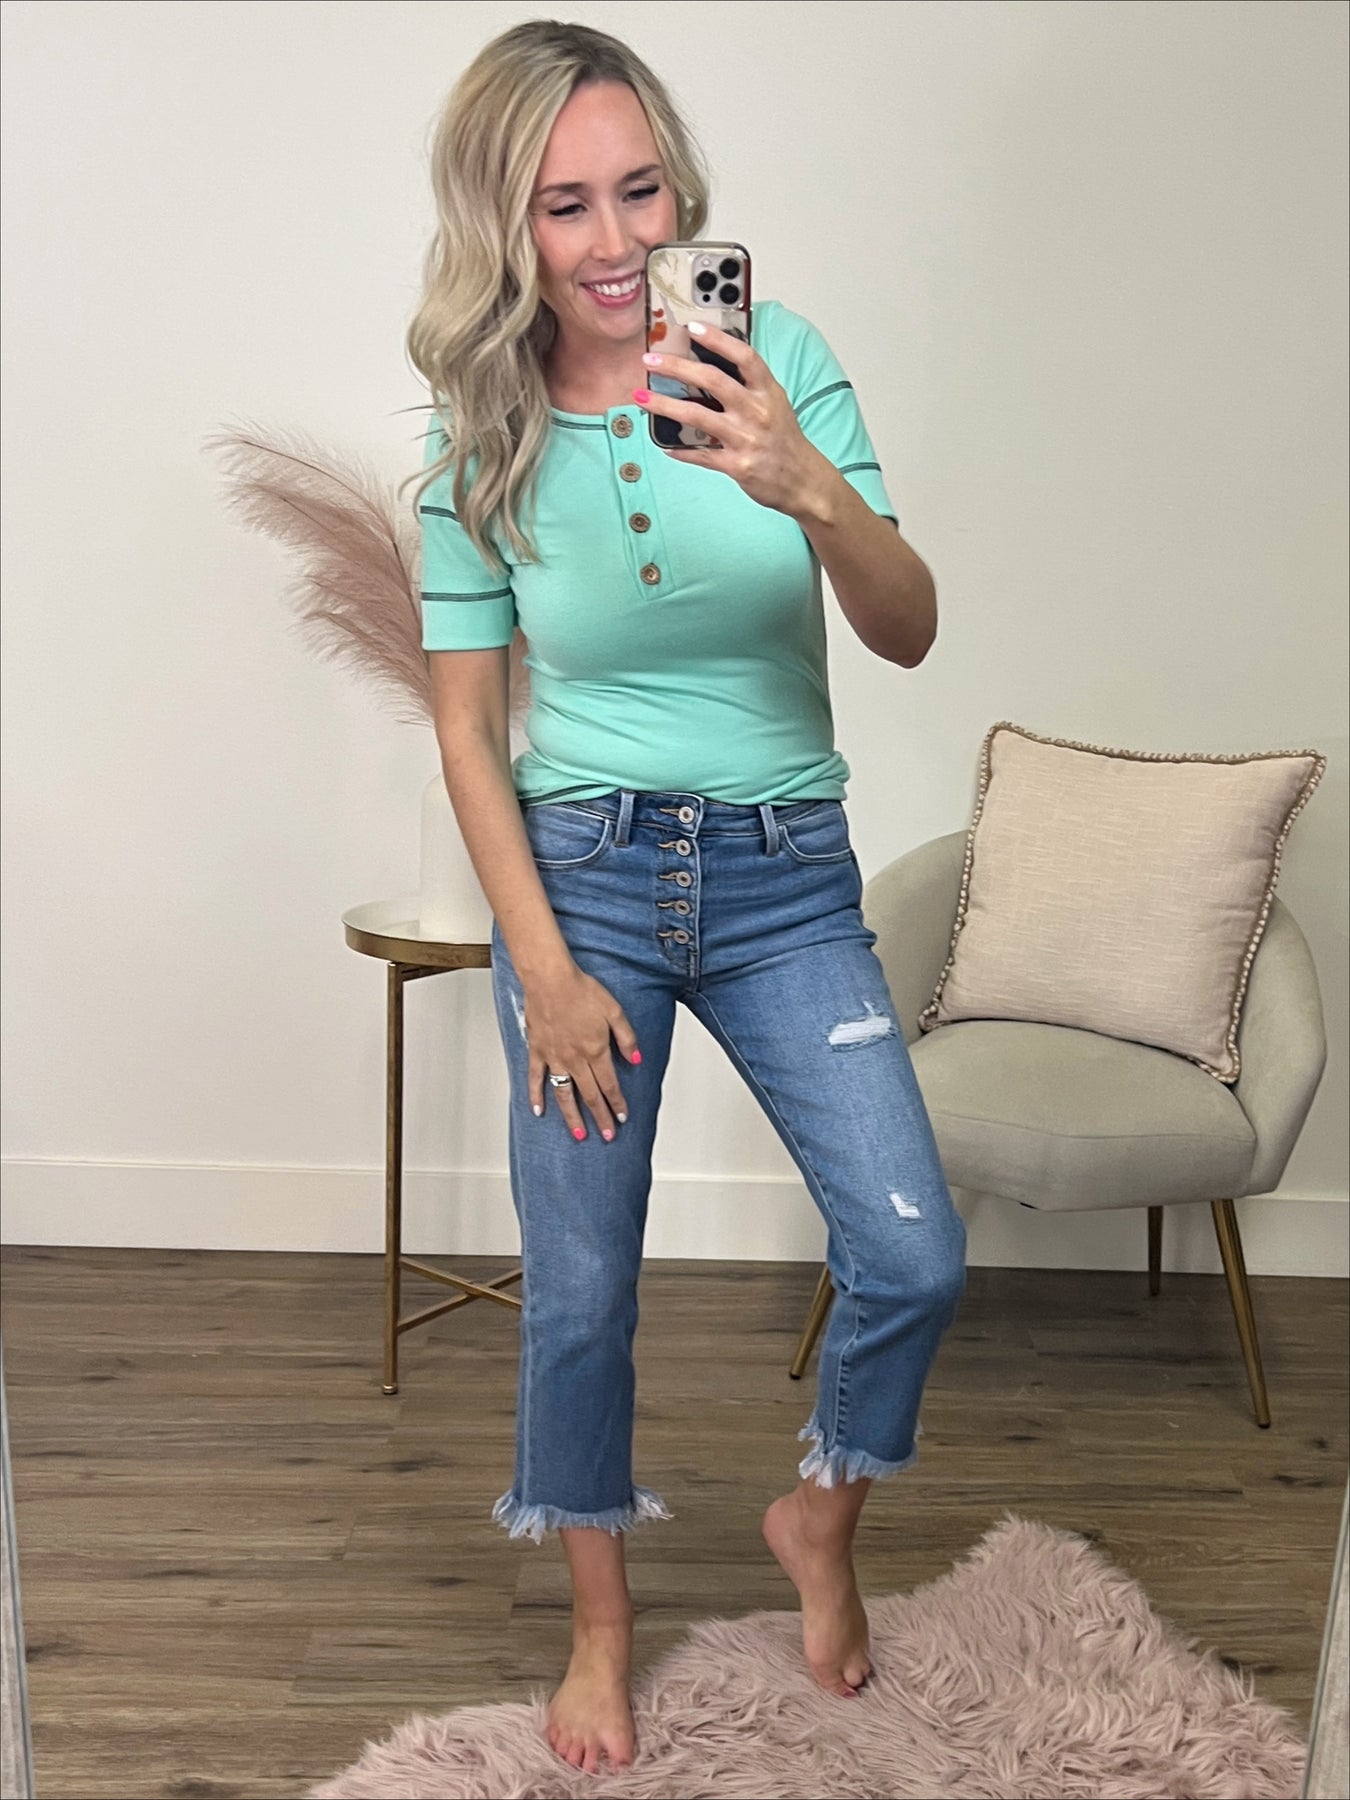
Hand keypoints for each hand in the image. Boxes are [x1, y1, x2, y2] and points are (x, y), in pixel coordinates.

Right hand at [522, 963, 640, 1142]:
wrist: (550, 979)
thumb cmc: (581, 990)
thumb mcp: (614, 1010)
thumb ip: (626, 1038)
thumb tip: (636, 1059)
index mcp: (596, 1050)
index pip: (610, 1085)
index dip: (617, 1103)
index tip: (622, 1118)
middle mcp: (575, 1059)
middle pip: (590, 1095)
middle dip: (601, 1118)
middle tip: (607, 1135)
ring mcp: (554, 1057)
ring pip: (564, 1094)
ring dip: (572, 1117)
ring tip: (579, 1134)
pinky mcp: (537, 1051)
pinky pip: (536, 1079)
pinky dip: (536, 1096)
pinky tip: (539, 1111)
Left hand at [634, 323, 825, 516]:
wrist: (804, 481)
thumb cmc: (784, 440)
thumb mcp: (775, 404)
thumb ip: (748, 386)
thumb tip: (711, 366)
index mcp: (768, 391)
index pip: (744, 357)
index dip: (718, 340)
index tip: (692, 327)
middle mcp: (757, 411)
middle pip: (713, 380)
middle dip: (677, 367)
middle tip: (651, 360)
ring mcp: (746, 439)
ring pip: (697, 416)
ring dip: (664, 405)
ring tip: (642, 397)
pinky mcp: (737, 465)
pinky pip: (700, 455)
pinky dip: (680, 449)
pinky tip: (664, 444)